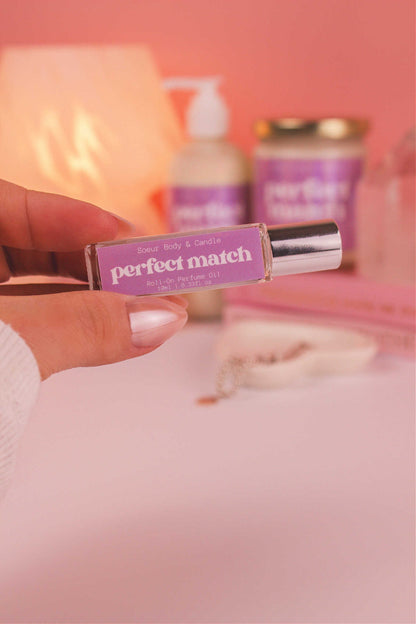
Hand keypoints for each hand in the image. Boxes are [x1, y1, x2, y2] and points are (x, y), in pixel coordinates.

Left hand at [0, 180, 186, 378]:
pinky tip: (113, 333)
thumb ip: (78, 327)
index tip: (129, 235)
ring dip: (92, 302)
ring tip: (149, 310)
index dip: (74, 216)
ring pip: (36, 291)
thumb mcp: (7, 346)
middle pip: (33, 249)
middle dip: (95, 264)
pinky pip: (33, 325)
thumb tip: (162, 317)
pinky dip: (71, 330)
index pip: (14, 205)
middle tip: (154, 278)